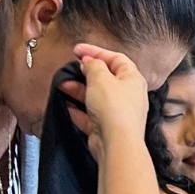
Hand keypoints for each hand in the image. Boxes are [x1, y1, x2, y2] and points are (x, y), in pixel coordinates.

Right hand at [61, 43, 148, 163]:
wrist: (116, 143)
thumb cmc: (113, 106)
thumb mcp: (100, 77)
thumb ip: (93, 65)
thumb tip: (90, 62)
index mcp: (132, 79)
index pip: (116, 59)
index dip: (96, 51)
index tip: (76, 50)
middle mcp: (128, 95)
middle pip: (105, 78)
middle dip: (85, 73)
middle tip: (70, 68)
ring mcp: (117, 113)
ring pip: (95, 97)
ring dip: (78, 90)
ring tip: (62, 85)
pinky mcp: (106, 128)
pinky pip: (90, 116)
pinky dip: (78, 110)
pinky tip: (65, 105)